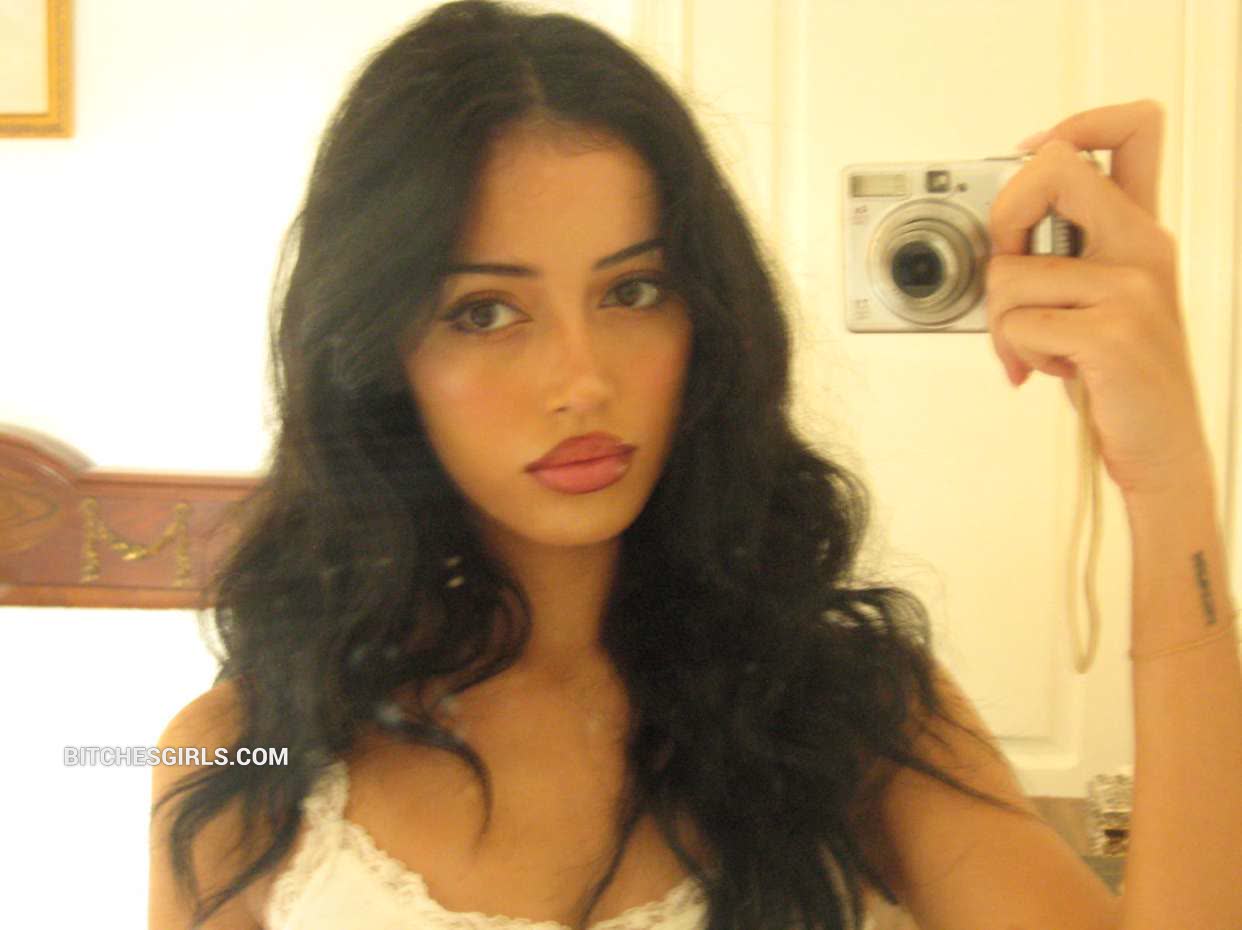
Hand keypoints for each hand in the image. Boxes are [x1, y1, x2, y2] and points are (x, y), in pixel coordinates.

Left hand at [986, 99, 1210, 497]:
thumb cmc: (1117, 373)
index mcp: (1141, 230)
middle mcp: (1142, 246)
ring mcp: (1132, 288)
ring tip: (1038, 347)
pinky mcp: (1112, 334)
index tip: (1027, 155)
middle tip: (1008, 268)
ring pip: (1009, 270)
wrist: (1160, 447)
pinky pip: (1019, 324)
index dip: (1073, 124)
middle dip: (1003, 217)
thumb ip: (1068, 254)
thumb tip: (998, 232)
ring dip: (1002, 320)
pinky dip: (1017, 353)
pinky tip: (1050, 369)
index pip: (1133, 128)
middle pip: (1054, 168)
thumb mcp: (1102, 298)